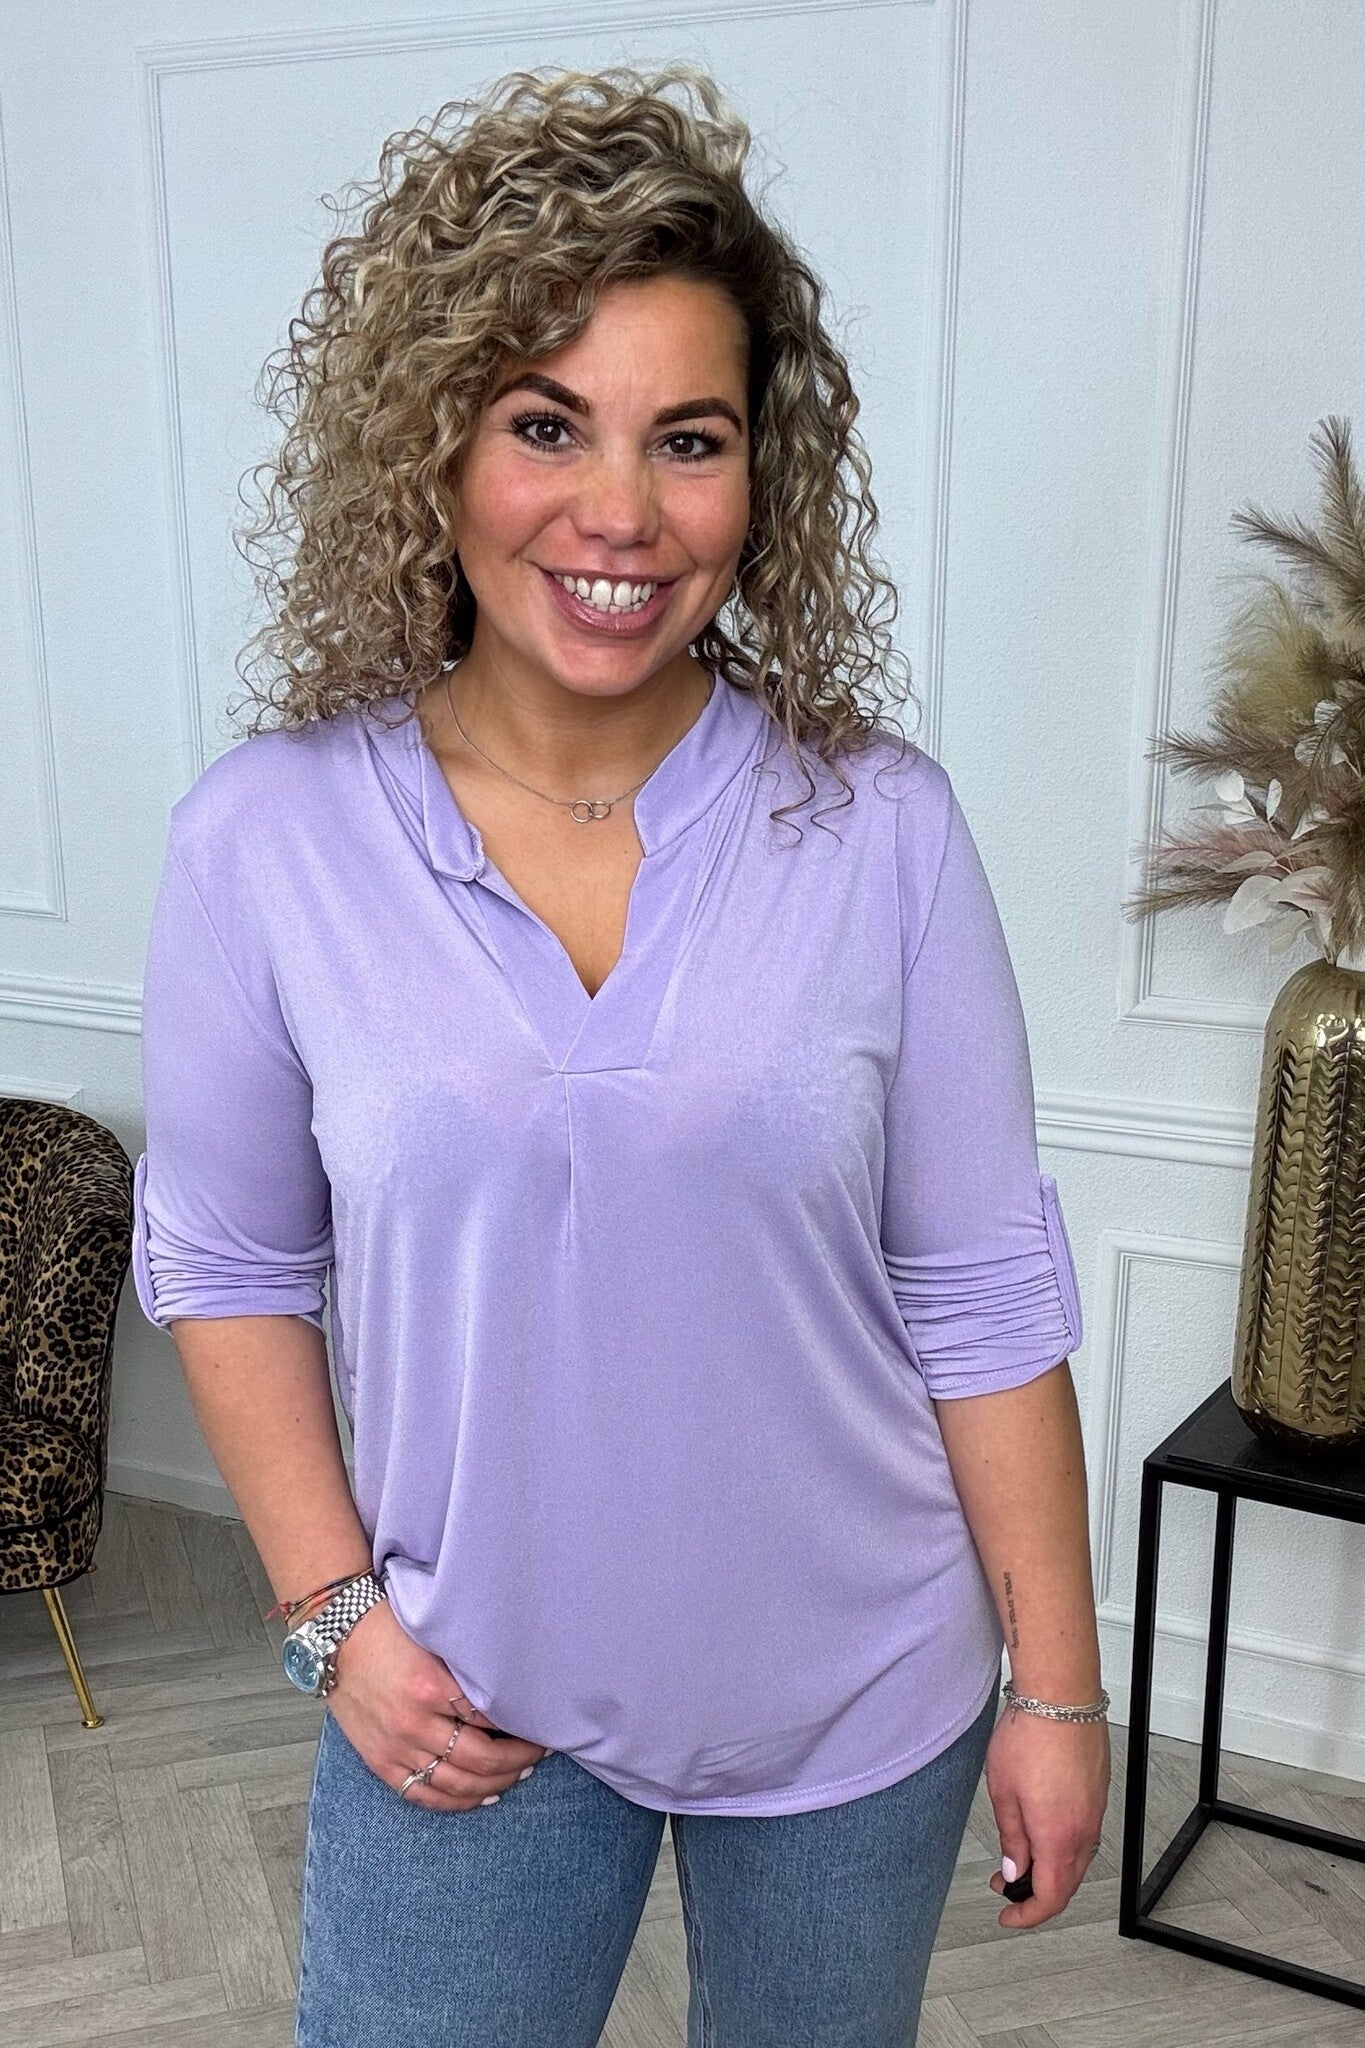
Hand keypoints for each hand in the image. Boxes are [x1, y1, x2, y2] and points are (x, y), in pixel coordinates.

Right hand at [327, 1597, 553, 1809]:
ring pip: (457, 1783)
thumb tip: (511, 1687)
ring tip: (518, 1775)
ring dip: (495, 1783)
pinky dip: (457, 1802)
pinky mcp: (382, 1763)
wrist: (337, 1643)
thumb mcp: (433, 1640)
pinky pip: (424, 1795)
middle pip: (481, 1757)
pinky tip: (482, 1796)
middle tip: (539, 1752)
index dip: (522, 1725)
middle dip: (518, 1759)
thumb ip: (466, 1667)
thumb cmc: (388, 1632)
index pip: (491, 1717)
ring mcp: (397, 1747)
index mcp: (431, 1685)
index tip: (541, 1723)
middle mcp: (415, 1722)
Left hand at [983, 1706, 1109, 1928]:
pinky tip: (1040, 1829)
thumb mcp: (1003, 1792)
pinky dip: (1062, 1845)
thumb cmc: (1029, 1736)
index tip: (1007, 1916)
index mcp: (1058, 1837)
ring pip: (1076, 1859)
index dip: (1028, 1915)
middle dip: (1035, 1893)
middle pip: (1067, 1883)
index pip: (1050, 1897)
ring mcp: (1095, 1811)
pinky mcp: (1098, 1793)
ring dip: (1049, 1868)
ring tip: (1018, 1855)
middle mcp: (1084, 1830)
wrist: (1061, 1695)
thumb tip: (1014, 1871)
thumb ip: (1011, 1838)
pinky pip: (1083, 1834)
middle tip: (1004, 1884)